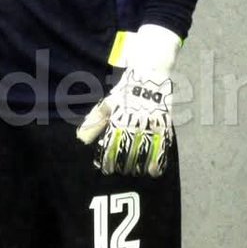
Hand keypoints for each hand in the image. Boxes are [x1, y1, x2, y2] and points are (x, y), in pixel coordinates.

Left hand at [76, 25, 179, 176]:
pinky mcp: (165, 123)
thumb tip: (81, 138)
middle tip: (121, 172)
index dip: (108, 161)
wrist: (150, 74)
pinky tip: (154, 171)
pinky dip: (159, 160)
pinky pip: (163, 145)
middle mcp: (135, 123)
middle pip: (128, 151)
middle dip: (123, 165)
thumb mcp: (107, 103)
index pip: (111, 146)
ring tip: (136, 172)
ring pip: (146, 151)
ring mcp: (151, 123)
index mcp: (119, 118)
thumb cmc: (125, 91)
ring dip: (140, 165)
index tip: (106, 170)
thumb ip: (95, 121)